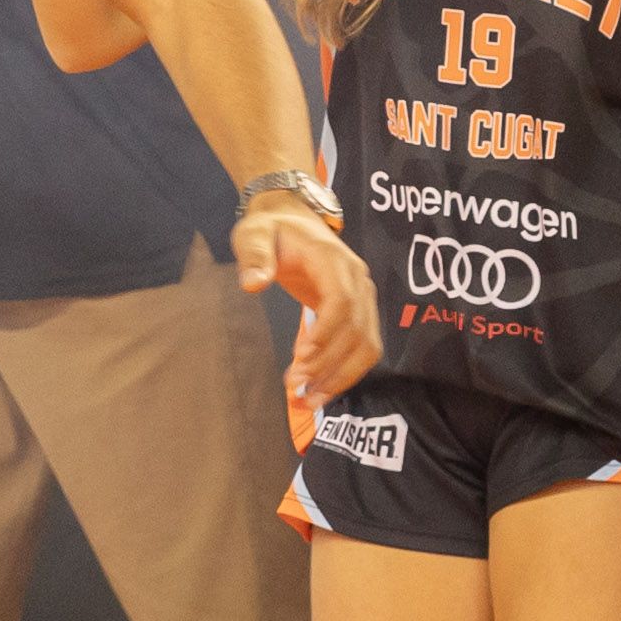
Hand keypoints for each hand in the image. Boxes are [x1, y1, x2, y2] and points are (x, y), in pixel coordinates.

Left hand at [236, 203, 380, 401]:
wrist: (294, 221)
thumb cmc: (272, 229)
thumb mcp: (254, 234)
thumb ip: (254, 256)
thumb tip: (254, 284)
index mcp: (334, 260)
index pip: (342, 300)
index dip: (326, 332)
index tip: (302, 357)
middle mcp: (357, 279)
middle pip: (356, 329)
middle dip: (328, 364)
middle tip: (295, 386)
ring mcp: (364, 297)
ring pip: (367, 345)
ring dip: (341, 377)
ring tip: (308, 400)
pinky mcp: (360, 313)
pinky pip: (363, 348)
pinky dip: (346, 373)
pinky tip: (321, 391)